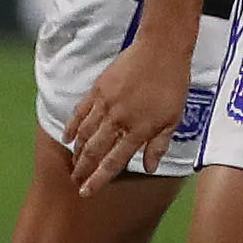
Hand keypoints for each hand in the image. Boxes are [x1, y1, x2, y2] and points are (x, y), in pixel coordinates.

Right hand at [64, 34, 194, 195]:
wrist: (160, 50)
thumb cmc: (172, 84)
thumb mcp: (174, 118)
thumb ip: (159, 144)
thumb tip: (150, 167)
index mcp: (138, 130)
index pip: (113, 162)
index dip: (98, 179)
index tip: (86, 191)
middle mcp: (118, 120)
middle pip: (94, 151)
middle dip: (82, 169)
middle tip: (75, 182)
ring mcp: (105, 104)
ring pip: (85, 134)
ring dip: (77, 152)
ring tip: (73, 164)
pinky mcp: (98, 89)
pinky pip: (80, 112)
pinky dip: (72, 126)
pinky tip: (68, 136)